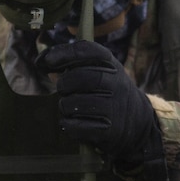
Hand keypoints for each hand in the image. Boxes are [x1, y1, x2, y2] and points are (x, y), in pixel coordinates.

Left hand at [37, 40, 162, 172]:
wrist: (137, 122)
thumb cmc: (107, 92)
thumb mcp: (100, 70)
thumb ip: (73, 63)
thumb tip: (41, 61)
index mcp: (111, 64)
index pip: (87, 51)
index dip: (63, 53)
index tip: (46, 61)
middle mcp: (116, 83)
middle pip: (78, 77)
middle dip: (63, 84)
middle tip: (64, 90)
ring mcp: (114, 107)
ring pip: (73, 104)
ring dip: (65, 106)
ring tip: (72, 108)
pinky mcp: (109, 130)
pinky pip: (75, 126)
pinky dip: (68, 125)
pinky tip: (73, 122)